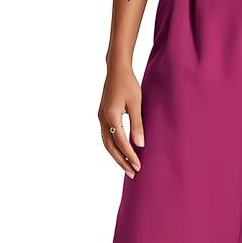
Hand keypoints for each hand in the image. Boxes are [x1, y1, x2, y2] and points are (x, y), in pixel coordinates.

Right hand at [98, 64, 144, 178]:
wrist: (116, 69)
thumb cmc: (128, 83)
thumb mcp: (136, 103)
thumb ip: (137, 125)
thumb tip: (140, 144)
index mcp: (111, 116)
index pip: (121, 141)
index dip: (130, 155)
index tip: (139, 166)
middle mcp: (103, 118)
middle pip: (110, 147)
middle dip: (122, 161)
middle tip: (132, 173)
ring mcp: (101, 117)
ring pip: (106, 143)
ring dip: (116, 156)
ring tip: (128, 167)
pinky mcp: (102, 116)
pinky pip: (106, 136)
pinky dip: (113, 147)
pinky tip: (121, 152)